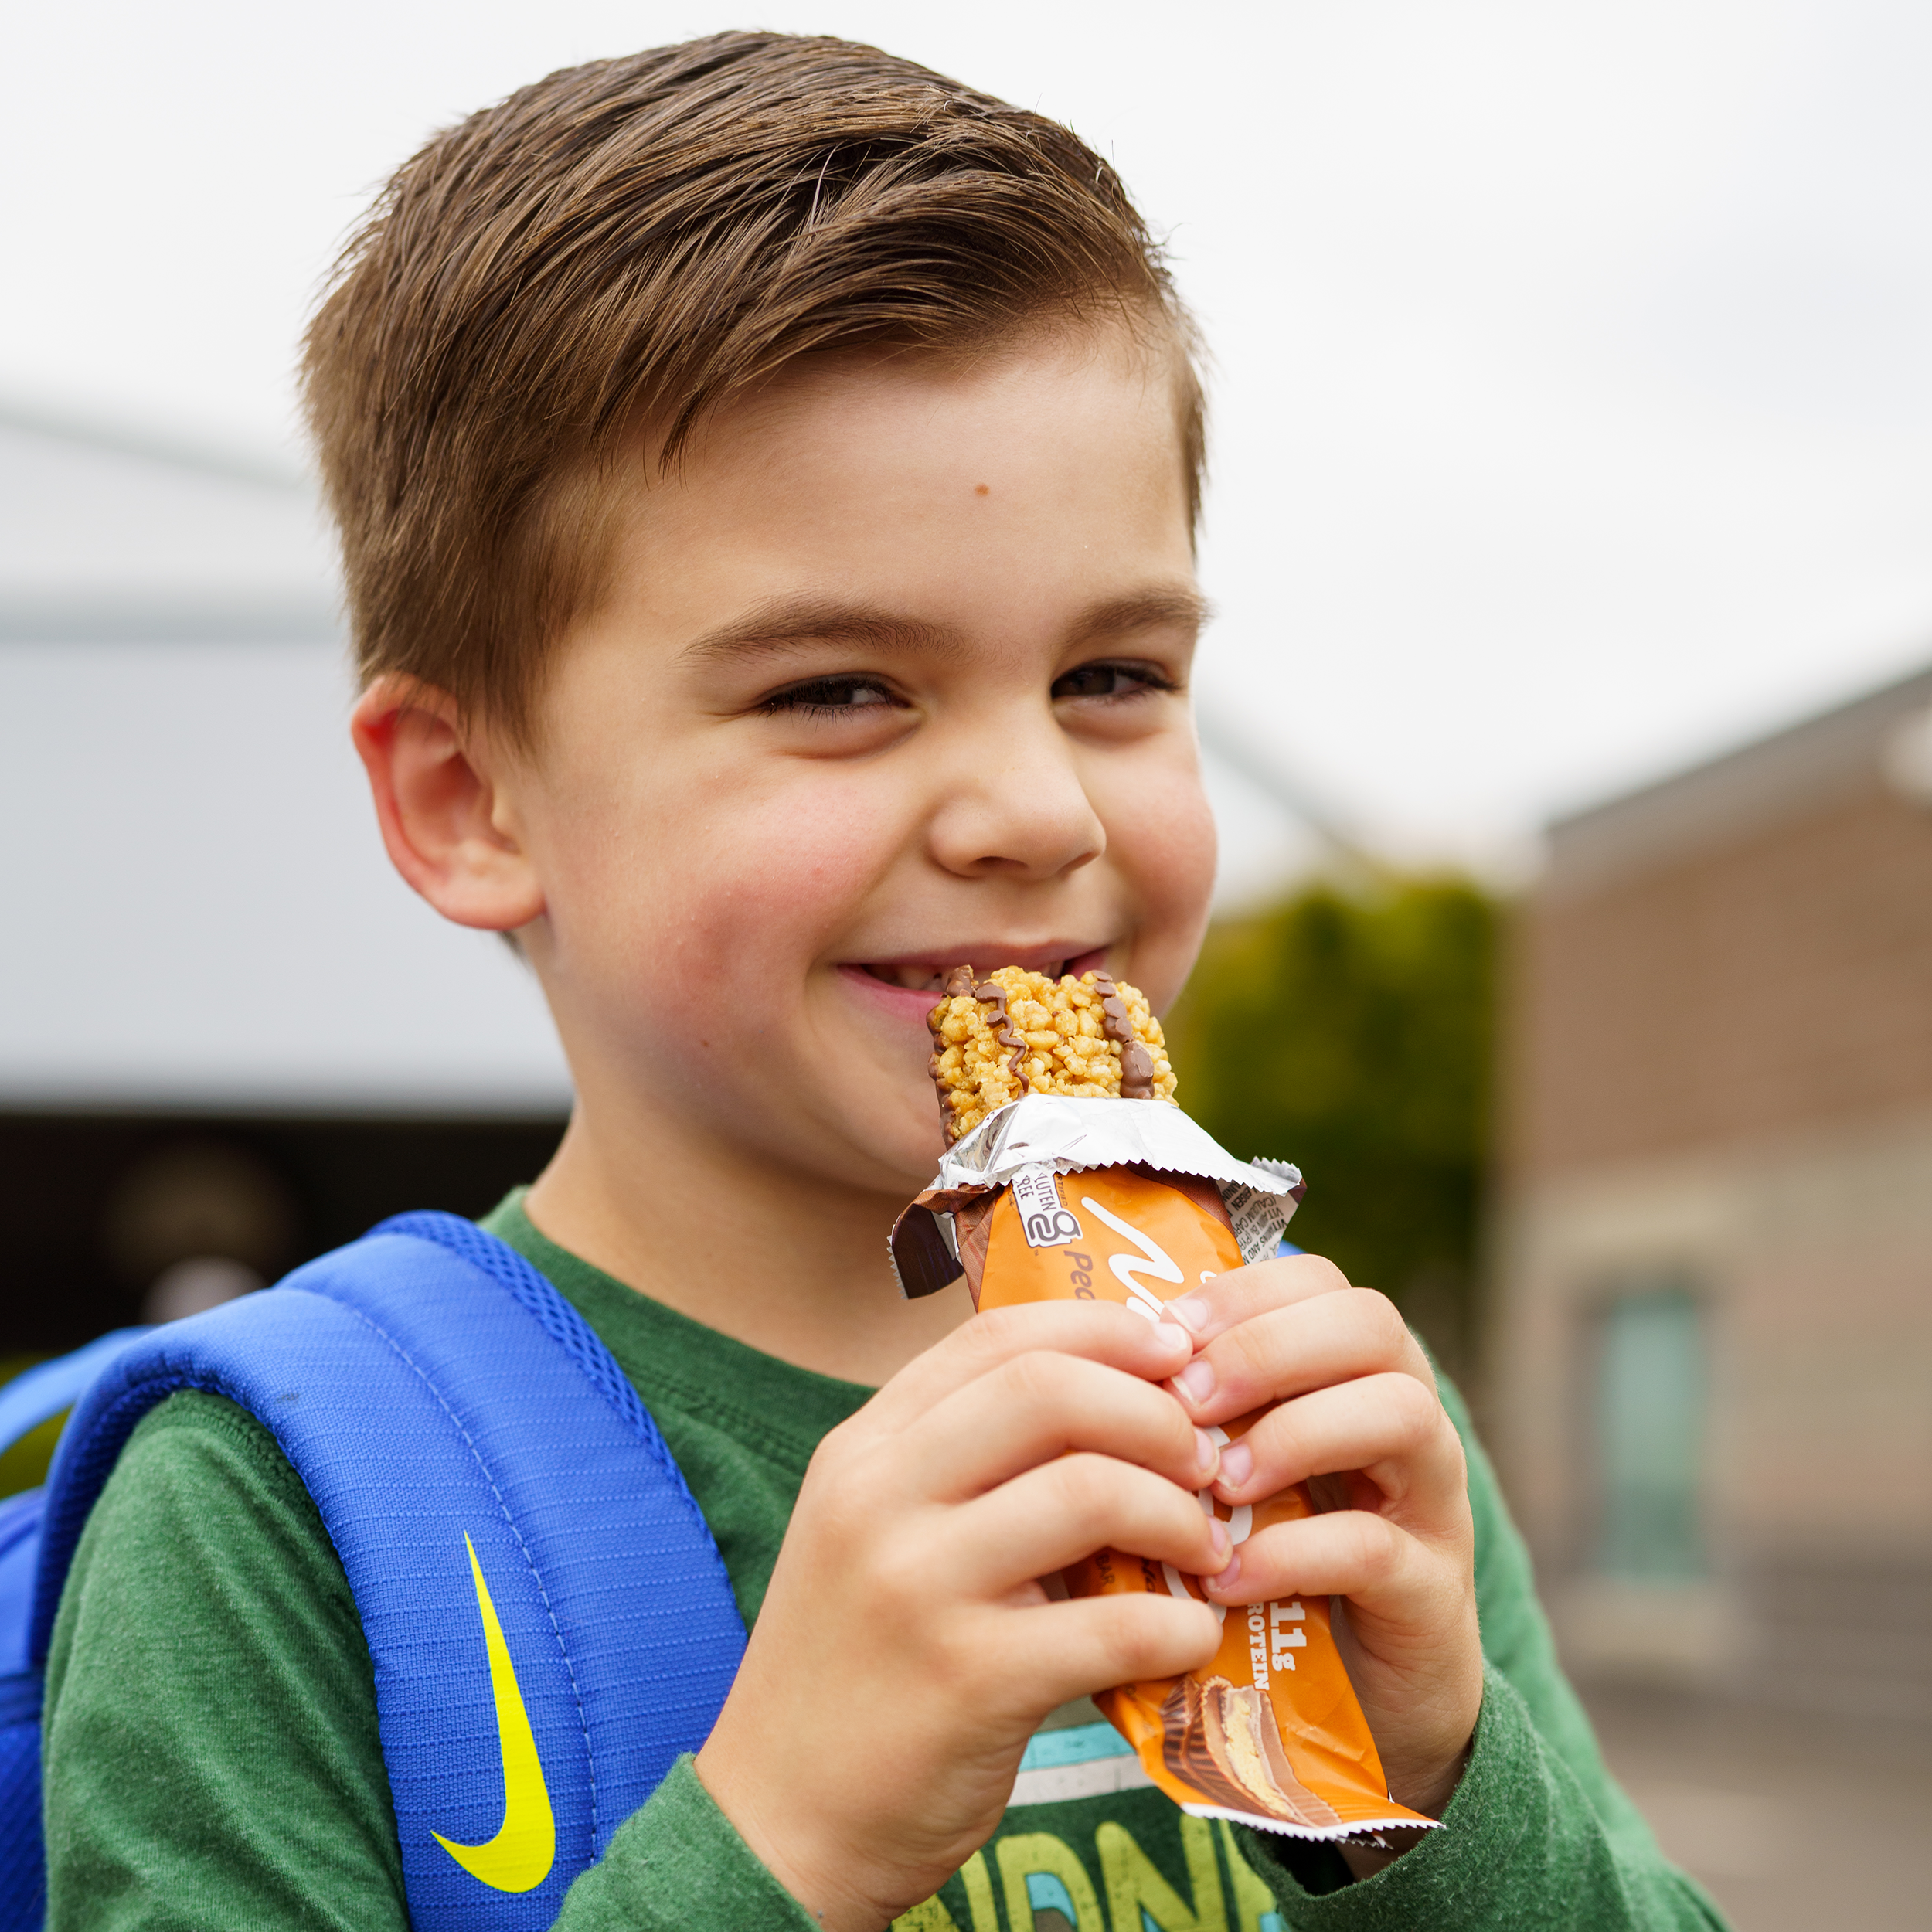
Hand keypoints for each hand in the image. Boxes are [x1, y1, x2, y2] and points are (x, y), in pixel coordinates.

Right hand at [695, 1302, 1226, 1930]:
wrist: (780, 1822)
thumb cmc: (856, 1668)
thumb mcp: (880, 1536)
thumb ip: (969, 1469)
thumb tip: (1125, 1412)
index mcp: (864, 1449)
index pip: (996, 1335)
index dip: (1104, 1329)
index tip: (1174, 1352)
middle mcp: (878, 1497)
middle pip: (1047, 1388)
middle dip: (1155, 1412)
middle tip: (1204, 1460)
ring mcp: (916, 1585)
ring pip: (1088, 1489)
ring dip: (1178, 1514)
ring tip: (1204, 1550)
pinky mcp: (965, 1680)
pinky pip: (1111, 1625)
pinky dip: (1177, 1624)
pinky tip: (1189, 1635)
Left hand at [1166, 1254, 1480, 1824]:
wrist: (1355, 1706)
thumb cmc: (1262, 1563)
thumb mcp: (1216, 1477)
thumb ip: (1173, 1423)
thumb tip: (1064, 1373)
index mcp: (1346, 1371)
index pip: (1316, 1279)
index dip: (1241, 1293)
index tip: (1165, 1332)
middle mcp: (1403, 1415)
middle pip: (1371, 1323)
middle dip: (1268, 1348)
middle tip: (1188, 1398)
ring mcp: (1430, 1501)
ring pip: (1402, 1413)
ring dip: (1296, 1435)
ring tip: (1216, 1484)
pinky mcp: (1432, 1593)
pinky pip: (1379, 1547)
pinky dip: (1296, 1554)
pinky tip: (1227, 1579)